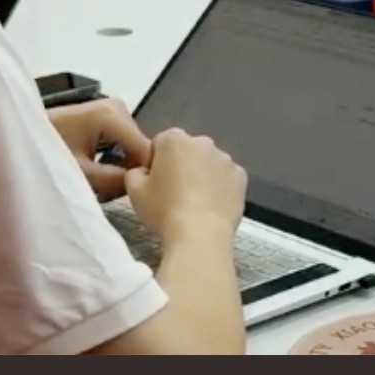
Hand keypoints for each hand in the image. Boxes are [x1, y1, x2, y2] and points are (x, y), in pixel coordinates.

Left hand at [48, 99, 152, 201]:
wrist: (15, 136)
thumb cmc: (44, 154)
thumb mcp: (82, 175)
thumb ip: (117, 181)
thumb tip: (144, 186)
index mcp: (112, 115)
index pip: (145, 150)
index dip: (142, 176)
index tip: (130, 196)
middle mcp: (117, 106)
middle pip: (138, 147)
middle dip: (127, 170)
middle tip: (107, 191)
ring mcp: (110, 108)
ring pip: (130, 146)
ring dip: (118, 166)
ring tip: (98, 183)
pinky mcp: (102, 114)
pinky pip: (120, 141)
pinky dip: (112, 158)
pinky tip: (95, 171)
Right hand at [126, 128, 245, 244]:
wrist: (200, 235)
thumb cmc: (164, 211)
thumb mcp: (134, 191)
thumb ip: (135, 172)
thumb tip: (143, 172)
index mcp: (173, 139)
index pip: (159, 144)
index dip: (155, 164)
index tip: (154, 184)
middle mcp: (202, 142)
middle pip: (186, 151)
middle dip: (180, 166)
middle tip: (173, 195)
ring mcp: (224, 158)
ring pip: (208, 164)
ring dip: (201, 176)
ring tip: (194, 204)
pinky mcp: (240, 176)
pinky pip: (225, 178)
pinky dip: (220, 187)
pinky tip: (211, 207)